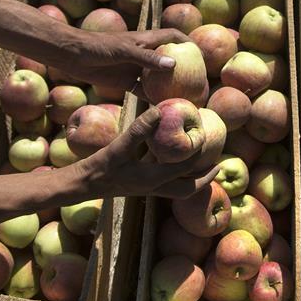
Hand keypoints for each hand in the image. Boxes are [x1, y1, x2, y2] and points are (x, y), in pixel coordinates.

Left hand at [65, 29, 189, 92]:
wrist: (73, 56)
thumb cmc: (98, 47)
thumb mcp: (124, 50)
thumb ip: (147, 58)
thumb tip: (174, 66)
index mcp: (147, 40)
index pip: (173, 37)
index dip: (188, 43)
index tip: (201, 55)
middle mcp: (144, 54)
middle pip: (169, 60)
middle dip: (183, 69)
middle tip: (197, 83)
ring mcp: (136, 68)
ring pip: (158, 78)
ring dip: (169, 86)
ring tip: (184, 98)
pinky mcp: (126, 82)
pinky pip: (144, 91)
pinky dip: (153, 98)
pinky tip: (162, 109)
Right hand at [83, 106, 218, 198]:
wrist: (82, 185)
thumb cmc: (100, 167)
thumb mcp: (120, 146)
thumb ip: (140, 130)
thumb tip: (160, 110)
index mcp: (154, 179)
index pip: (186, 169)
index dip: (199, 155)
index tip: (209, 141)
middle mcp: (154, 187)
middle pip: (188, 190)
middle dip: (204, 180)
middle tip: (218, 167)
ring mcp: (147, 188)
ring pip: (177, 188)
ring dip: (191, 178)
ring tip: (200, 163)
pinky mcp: (139, 185)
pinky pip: (164, 181)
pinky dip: (173, 173)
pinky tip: (169, 158)